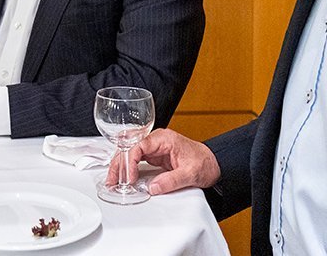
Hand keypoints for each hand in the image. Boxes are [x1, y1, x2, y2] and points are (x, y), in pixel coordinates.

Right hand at [104, 128, 220, 194]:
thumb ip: (171, 180)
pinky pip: (135, 160)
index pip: (138, 146)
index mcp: (163, 138)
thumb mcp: (190, 173)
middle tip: (112, 180)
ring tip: (113, 181)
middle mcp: (156, 140)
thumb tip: (153, 187)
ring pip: (129, 153)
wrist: (214, 164)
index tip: (129, 178)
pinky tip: (123, 179)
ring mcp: (153, 148)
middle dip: (118, 164)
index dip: (130, 162)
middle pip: (129, 147)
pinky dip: (127, 169)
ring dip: (120, 166)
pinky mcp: (154, 156)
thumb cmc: (205, 163)